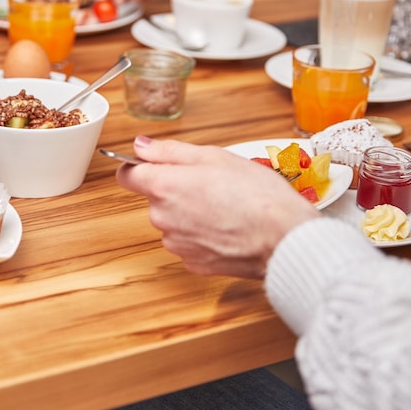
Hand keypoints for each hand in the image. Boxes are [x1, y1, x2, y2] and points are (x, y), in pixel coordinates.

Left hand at [115, 136, 318, 278]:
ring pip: (173, 221)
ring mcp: (176, 244)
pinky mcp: (193, 263)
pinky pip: (189, 243)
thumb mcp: (214, 157)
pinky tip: (227, 228)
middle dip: (176, 189)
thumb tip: (141, 146)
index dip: (139, 167)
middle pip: (155, 198)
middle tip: (212, 184)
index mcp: (163, 186)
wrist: (283, 238)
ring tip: (225, 207)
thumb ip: (170, 151)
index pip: (127, 175)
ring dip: (189, 213)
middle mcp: (162, 218)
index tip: (154, 165)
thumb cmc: (256, 194)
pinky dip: (202, 235)